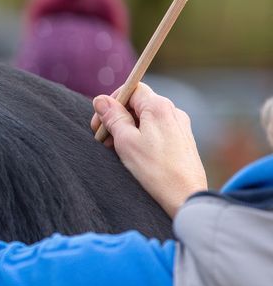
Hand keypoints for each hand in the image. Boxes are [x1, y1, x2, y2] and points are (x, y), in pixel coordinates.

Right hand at [91, 82, 207, 217]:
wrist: (185, 196)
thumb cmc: (155, 170)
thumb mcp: (125, 141)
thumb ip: (113, 117)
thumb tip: (101, 100)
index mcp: (159, 107)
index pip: (131, 88)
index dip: (112, 101)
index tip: (100, 122)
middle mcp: (173, 111)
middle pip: (138, 103)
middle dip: (117, 117)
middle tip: (103, 139)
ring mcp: (180, 126)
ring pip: (146, 118)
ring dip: (128, 129)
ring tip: (117, 150)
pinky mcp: (182, 140)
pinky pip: (157, 130)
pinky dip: (141, 137)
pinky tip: (135, 155)